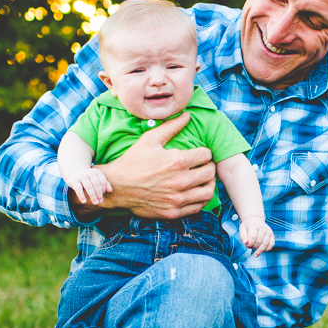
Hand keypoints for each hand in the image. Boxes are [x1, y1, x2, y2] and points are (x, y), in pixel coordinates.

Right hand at [68, 167, 110, 204]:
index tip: (102, 197)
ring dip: (93, 196)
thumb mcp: (97, 179)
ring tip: (95, 203)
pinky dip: (81, 195)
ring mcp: (82, 176)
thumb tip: (110, 190)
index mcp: (97, 172)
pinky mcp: (74, 180)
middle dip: (99, 194)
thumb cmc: (89, 179)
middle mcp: (89, 172)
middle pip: (97, 184)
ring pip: (89, 186)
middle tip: (100, 202)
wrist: (74, 173)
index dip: (104, 190)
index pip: (103, 181)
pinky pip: (78, 188)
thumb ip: (105, 184)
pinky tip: (84, 201)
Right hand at [71, 112, 215, 219]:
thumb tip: (188, 115)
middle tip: (203, 166)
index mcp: (177, 161)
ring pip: (208, 192)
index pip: (206, 155)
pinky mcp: (173, 212)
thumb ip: (171, 126)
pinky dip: (200, 199)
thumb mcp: (150, 139)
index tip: (200, 154)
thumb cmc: (133, 161)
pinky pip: (197, 207)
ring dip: (208, 184)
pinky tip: (195, 193)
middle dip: (208, 167)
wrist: (117, 187)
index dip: (204, 152)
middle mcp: (180, 181)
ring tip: (203, 180)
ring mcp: (177, 198)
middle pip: (210, 173)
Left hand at [238, 218, 274, 256]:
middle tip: (250, 247)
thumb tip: (245, 242)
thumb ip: (243, 235)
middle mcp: (262, 227)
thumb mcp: (242, 228)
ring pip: (266, 243)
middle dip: (253, 247)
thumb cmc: (248, 225)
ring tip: (255, 254)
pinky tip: (262, 251)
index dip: (249, 244)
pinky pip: (271, 244)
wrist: (255, 219)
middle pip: (259, 241)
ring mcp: (268, 231)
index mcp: (254, 225)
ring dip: (260, 250)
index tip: (246, 245)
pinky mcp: (271, 234)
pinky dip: (267, 249)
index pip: (253, 237)